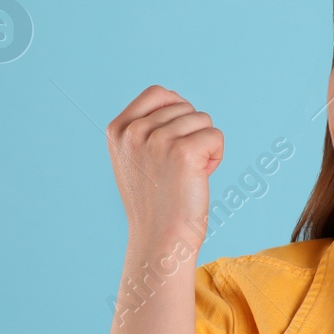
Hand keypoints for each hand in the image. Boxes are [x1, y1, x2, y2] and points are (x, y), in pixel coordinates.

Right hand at [105, 85, 222, 255]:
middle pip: (184, 106)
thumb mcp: (136, 158)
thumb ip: (146, 128)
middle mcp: (134, 132)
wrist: (160, 240)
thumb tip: (177, 101)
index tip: (175, 140)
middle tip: (180, 167)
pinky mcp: (184, 152)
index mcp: (117, 130)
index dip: (176, 111)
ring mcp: (157, 140)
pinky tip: (201, 177)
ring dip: (204, 145)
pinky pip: (216, 136)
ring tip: (188, 174)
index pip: (157, 93)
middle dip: (191, 133)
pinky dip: (216, 156)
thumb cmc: (154, 202)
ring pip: (202, 120)